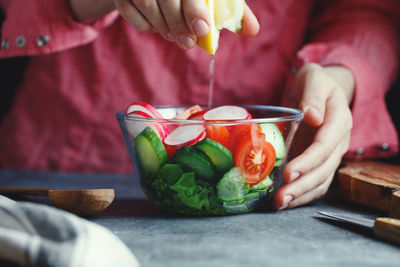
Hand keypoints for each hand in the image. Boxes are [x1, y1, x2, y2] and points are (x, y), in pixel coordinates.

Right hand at [113, 0, 258, 48]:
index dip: (195, 7)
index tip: (203, 28)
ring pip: (146, 2)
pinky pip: (127, 9)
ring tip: (177, 39)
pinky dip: (143, 23)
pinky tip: (157, 28)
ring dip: (163, 27)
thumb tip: (252, 31)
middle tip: (189, 43)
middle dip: (178, 23)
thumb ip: (232, 9)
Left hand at [273, 63, 354, 209]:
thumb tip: (313, 115)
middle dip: (302, 185)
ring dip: (301, 195)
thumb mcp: (314, 78)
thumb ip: (313, 94)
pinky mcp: (319, 161)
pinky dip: (301, 194)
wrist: (321, 90)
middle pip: (324, 169)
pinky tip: (283, 201)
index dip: (308, 161)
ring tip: (278, 204)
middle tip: (280, 197)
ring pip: (321, 180)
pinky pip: (315, 182)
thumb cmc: (315, 82)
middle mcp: (338, 141)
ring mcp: (330, 154)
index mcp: (339, 121)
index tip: (289, 173)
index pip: (325, 145)